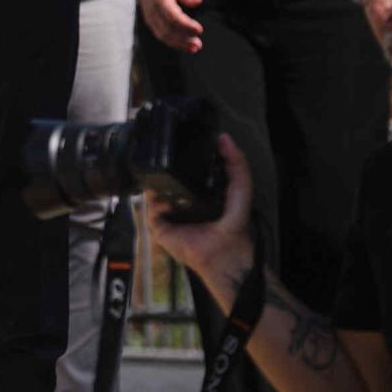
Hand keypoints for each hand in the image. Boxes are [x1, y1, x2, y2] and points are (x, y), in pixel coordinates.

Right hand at [137, 0, 204, 52]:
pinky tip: (184, 45)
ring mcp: (150, 18)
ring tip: (193, 48)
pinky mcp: (150, 22)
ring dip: (179, 44)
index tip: (199, 29)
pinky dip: (173, 42)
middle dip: (184, 39)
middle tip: (198, 43)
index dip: (186, 25)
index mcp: (161, 0)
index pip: (173, 16)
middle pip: (168, 30)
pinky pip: (161, 36)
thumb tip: (197, 1)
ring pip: (163, 36)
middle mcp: (154, 11)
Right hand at [147, 133, 255, 302]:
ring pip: (154, 191)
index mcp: (199, 190)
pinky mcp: (159, 226)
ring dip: (158, 184)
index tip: (179, 142)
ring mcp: (169, 213)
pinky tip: (167, 203)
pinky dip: (156, 203)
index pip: (185, 169)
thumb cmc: (234, 224)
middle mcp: (182, 200)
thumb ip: (237, 164)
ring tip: (166, 181)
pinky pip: (150, 209)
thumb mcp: (240, 188)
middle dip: (164, 168)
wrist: (224, 253)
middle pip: (166, 178)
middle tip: (164, 158)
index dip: (182, 157)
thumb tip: (224, 137)